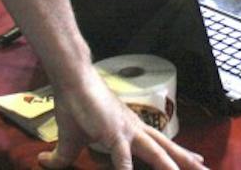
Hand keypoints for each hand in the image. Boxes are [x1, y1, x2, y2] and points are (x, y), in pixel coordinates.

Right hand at [39, 68, 203, 169]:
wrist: (72, 79)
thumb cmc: (74, 105)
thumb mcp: (69, 139)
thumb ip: (61, 157)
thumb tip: (44, 162)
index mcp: (131, 130)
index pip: (160, 145)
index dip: (177, 154)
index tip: (195, 160)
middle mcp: (135, 130)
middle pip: (166, 149)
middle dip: (186, 161)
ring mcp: (127, 131)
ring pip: (156, 153)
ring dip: (171, 166)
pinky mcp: (114, 133)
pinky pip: (123, 159)